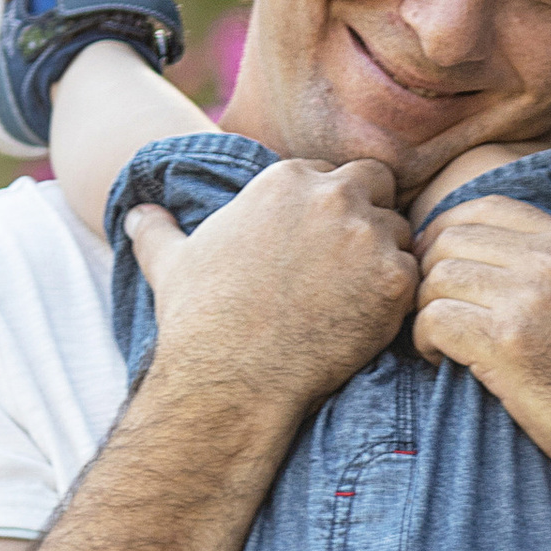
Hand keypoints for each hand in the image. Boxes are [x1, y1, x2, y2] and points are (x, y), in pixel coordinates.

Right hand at [127, 157, 414, 422]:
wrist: (231, 378)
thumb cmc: (200, 321)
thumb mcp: (171, 263)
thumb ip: (157, 230)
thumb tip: (135, 214)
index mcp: (284, 179)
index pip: (329, 173)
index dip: (326, 206)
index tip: (316, 243)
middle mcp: (331, 196)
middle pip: (377, 184)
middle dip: (369, 212)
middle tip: (351, 260)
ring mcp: (368, 236)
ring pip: (400, 231)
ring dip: (386, 257)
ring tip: (357, 297)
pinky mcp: (394, 279)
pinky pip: (414, 275)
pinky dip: (398, 296)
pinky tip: (370, 320)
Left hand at [411, 188, 550, 498]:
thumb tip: (510, 258)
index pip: (487, 207)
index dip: (448, 231)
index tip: (442, 267)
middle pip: (451, 239)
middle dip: (430, 274)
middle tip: (435, 310)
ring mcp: (528, 300)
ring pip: (437, 278)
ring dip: (426, 310)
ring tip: (441, 341)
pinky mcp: (506, 344)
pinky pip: (434, 319)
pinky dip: (425, 340)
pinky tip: (441, 360)